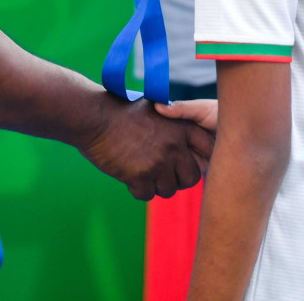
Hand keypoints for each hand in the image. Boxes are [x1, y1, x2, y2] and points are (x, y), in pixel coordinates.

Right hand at [78, 95, 211, 199]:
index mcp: (182, 128)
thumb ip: (174, 118)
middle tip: (161, 173)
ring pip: (168, 190)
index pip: (209, 151)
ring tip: (141, 170)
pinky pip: (147, 194)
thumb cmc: (122, 112)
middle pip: (191, 178)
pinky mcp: (141, 176)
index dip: (200, 160)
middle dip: (177, 179)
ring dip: (155, 185)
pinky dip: (138, 189)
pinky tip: (128, 174)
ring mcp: (158, 162)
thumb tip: (187, 130)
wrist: (95, 118)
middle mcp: (174, 146)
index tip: (187, 163)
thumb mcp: (154, 108)